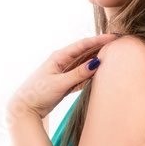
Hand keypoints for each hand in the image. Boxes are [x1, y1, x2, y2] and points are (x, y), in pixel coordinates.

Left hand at [5, 33, 119, 123]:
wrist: (25, 108)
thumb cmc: (38, 94)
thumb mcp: (59, 84)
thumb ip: (77, 74)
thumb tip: (95, 63)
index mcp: (59, 57)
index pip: (83, 45)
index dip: (99, 40)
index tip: (114, 37)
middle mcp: (62, 61)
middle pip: (86, 51)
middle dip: (101, 46)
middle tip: (119, 43)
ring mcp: (64, 71)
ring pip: (85, 63)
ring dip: (98, 59)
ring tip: (114, 56)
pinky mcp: (66, 82)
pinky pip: (82, 75)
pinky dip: (92, 73)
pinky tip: (101, 73)